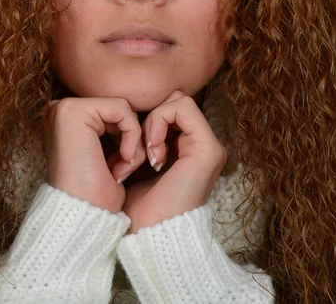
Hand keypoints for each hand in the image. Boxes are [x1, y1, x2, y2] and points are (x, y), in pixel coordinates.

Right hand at [41, 97, 146, 213]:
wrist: (86, 217)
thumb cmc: (98, 196)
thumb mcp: (108, 155)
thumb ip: (114, 130)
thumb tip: (138, 112)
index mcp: (65, 120)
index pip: (112, 113)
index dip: (127, 138)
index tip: (124, 167)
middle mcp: (60, 110)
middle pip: (118, 109)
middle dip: (131, 139)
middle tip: (124, 170)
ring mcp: (65, 109)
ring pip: (123, 109)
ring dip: (133, 141)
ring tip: (123, 168)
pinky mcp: (75, 112)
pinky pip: (123, 111)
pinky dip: (132, 135)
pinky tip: (124, 161)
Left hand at [122, 90, 226, 233]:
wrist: (147, 236)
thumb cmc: (136, 208)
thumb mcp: (135, 166)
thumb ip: (141, 141)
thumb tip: (126, 114)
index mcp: (188, 150)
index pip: (169, 109)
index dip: (146, 119)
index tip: (131, 149)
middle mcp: (202, 146)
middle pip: (174, 101)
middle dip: (150, 118)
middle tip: (137, 149)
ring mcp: (208, 146)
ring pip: (178, 101)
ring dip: (153, 121)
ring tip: (145, 153)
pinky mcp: (208, 149)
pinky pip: (182, 108)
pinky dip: (159, 122)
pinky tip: (152, 151)